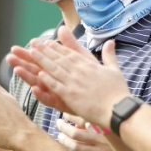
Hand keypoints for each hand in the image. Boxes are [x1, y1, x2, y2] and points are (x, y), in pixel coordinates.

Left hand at [15, 27, 130, 125]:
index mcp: (89, 65)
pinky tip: (38, 74)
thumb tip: (111, 41)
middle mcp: (80, 71)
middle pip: (59, 58)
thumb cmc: (118, 91)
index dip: (56, 47)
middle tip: (33, 43)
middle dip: (45, 50)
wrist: (119, 109)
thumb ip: (109, 55)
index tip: (46, 42)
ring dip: (42, 60)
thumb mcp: (114, 69)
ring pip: (55, 69)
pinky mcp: (71, 96)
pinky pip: (56, 86)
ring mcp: (75, 83)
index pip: (69, 53)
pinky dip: (47, 80)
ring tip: (31, 53)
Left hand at [56, 114, 124, 150]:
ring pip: (76, 147)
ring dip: (65, 141)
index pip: (83, 118)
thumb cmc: (127, 140)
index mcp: (106, 127)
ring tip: (60, 137)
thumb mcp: (118, 127)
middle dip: (63, 127)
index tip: (64, 113)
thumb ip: (103, 121)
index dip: (70, 115)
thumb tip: (86, 114)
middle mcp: (102, 139)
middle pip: (74, 133)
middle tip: (58, 123)